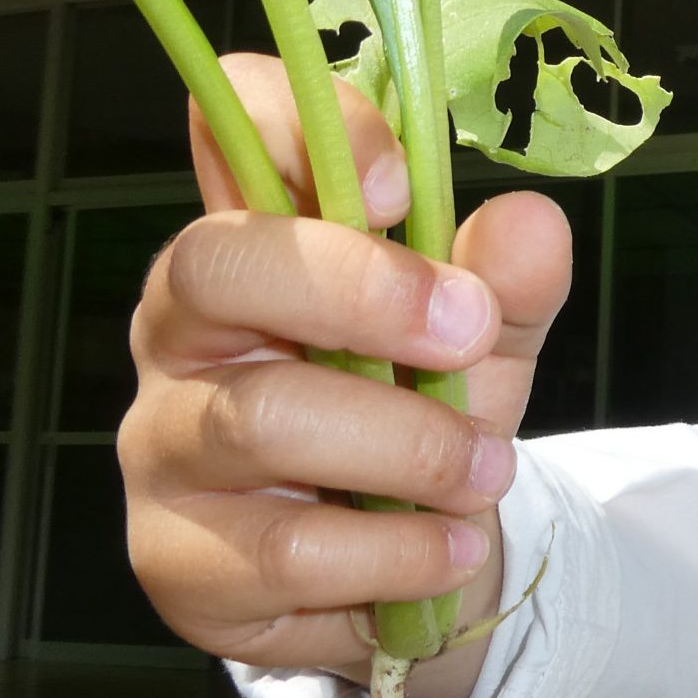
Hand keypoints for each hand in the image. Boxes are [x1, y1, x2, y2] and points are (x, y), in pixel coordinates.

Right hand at [120, 56, 571, 697]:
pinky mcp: (179, 562)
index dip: (297, 126)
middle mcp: (182, 332)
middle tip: (467, 336)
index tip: (402, 187)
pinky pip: (287, 550)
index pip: (229, 129)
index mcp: (254, 244)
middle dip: (362, 294)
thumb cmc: (423, 421)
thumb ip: (504, 284)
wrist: (409, 571)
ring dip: (409, 447)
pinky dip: (397, 552)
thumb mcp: (481, 343)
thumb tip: (532, 223)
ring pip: (262, 419)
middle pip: (217, 266)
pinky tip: (451, 550)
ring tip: (486, 472)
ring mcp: (165, 447)